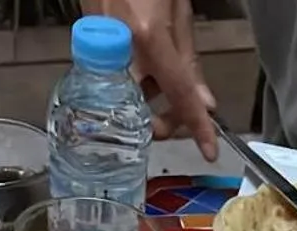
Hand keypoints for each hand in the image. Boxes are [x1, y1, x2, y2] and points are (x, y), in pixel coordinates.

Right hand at [85, 0, 217, 160]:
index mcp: (148, 35)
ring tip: (159, 84)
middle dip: (164, 121)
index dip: (196, 126)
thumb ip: (189, 57)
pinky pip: (112, 80)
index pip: (179, 93)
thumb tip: (204, 101)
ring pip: (126, 100)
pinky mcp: (87, 47)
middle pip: (143, 111)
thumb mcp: (179, 7)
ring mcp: (100, 50)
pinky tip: (140, 70)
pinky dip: (130, 84)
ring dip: (146, 102)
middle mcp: (121, 48)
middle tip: (179, 114)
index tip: (209, 151)